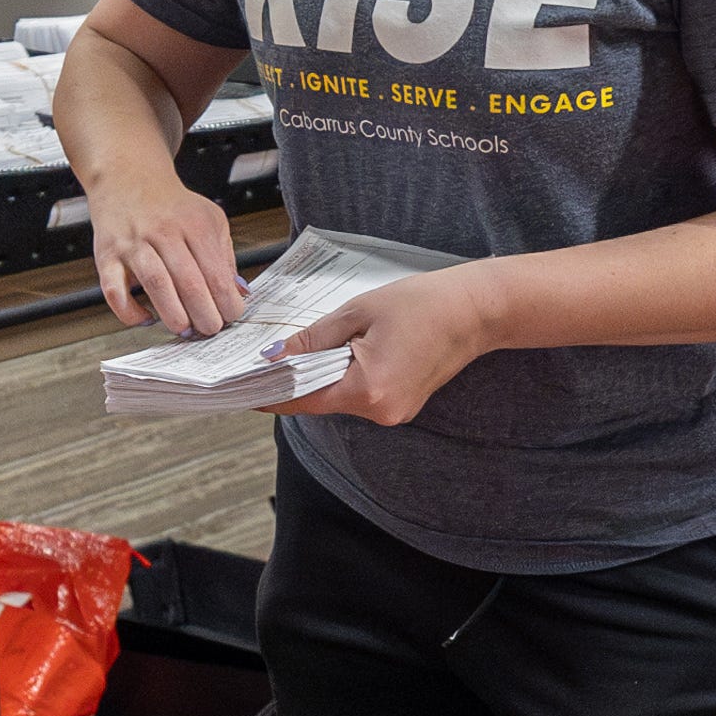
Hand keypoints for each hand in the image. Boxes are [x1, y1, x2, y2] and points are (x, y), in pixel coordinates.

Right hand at [90, 169, 249, 335]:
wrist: (129, 177)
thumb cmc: (171, 206)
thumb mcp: (209, 219)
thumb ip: (224, 255)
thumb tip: (238, 292)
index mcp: (194, 225)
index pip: (216, 272)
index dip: (227, 301)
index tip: (230, 315)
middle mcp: (164, 232)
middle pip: (189, 281)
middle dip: (204, 313)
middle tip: (210, 328)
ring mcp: (133, 244)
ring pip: (155, 284)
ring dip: (173, 313)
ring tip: (184, 328)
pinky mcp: (107, 256)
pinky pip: (114, 291)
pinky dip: (129, 312)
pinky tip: (145, 319)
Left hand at [273, 264, 511, 425]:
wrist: (476, 310)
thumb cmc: (422, 303)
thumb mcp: (358, 313)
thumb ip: (312, 339)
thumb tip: (273, 356)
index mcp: (368, 388)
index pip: (302, 399)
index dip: (268, 392)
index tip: (239, 386)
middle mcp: (381, 410)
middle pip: (319, 400)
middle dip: (293, 379)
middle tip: (265, 358)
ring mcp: (393, 412)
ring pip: (339, 397)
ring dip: (320, 375)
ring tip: (306, 348)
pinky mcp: (401, 405)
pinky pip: (359, 394)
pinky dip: (344, 376)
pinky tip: (340, 353)